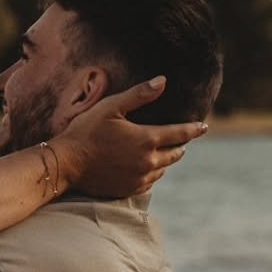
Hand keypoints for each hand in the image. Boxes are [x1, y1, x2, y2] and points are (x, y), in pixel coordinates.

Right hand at [56, 79, 206, 199]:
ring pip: (164, 168)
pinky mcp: (129, 189)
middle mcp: (148, 161)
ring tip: (165, 152)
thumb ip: (139, 95)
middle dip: (181, 145)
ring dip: (167, 159)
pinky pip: (150, 182)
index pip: (180, 134)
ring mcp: (139, 178)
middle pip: (176, 154)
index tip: (204, 126)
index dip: (194, 129)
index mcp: (147, 139)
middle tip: (183, 139)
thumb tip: (163, 81)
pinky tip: (147, 167)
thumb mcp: (112, 106)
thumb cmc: (87, 131)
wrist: (67, 163)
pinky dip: (153, 173)